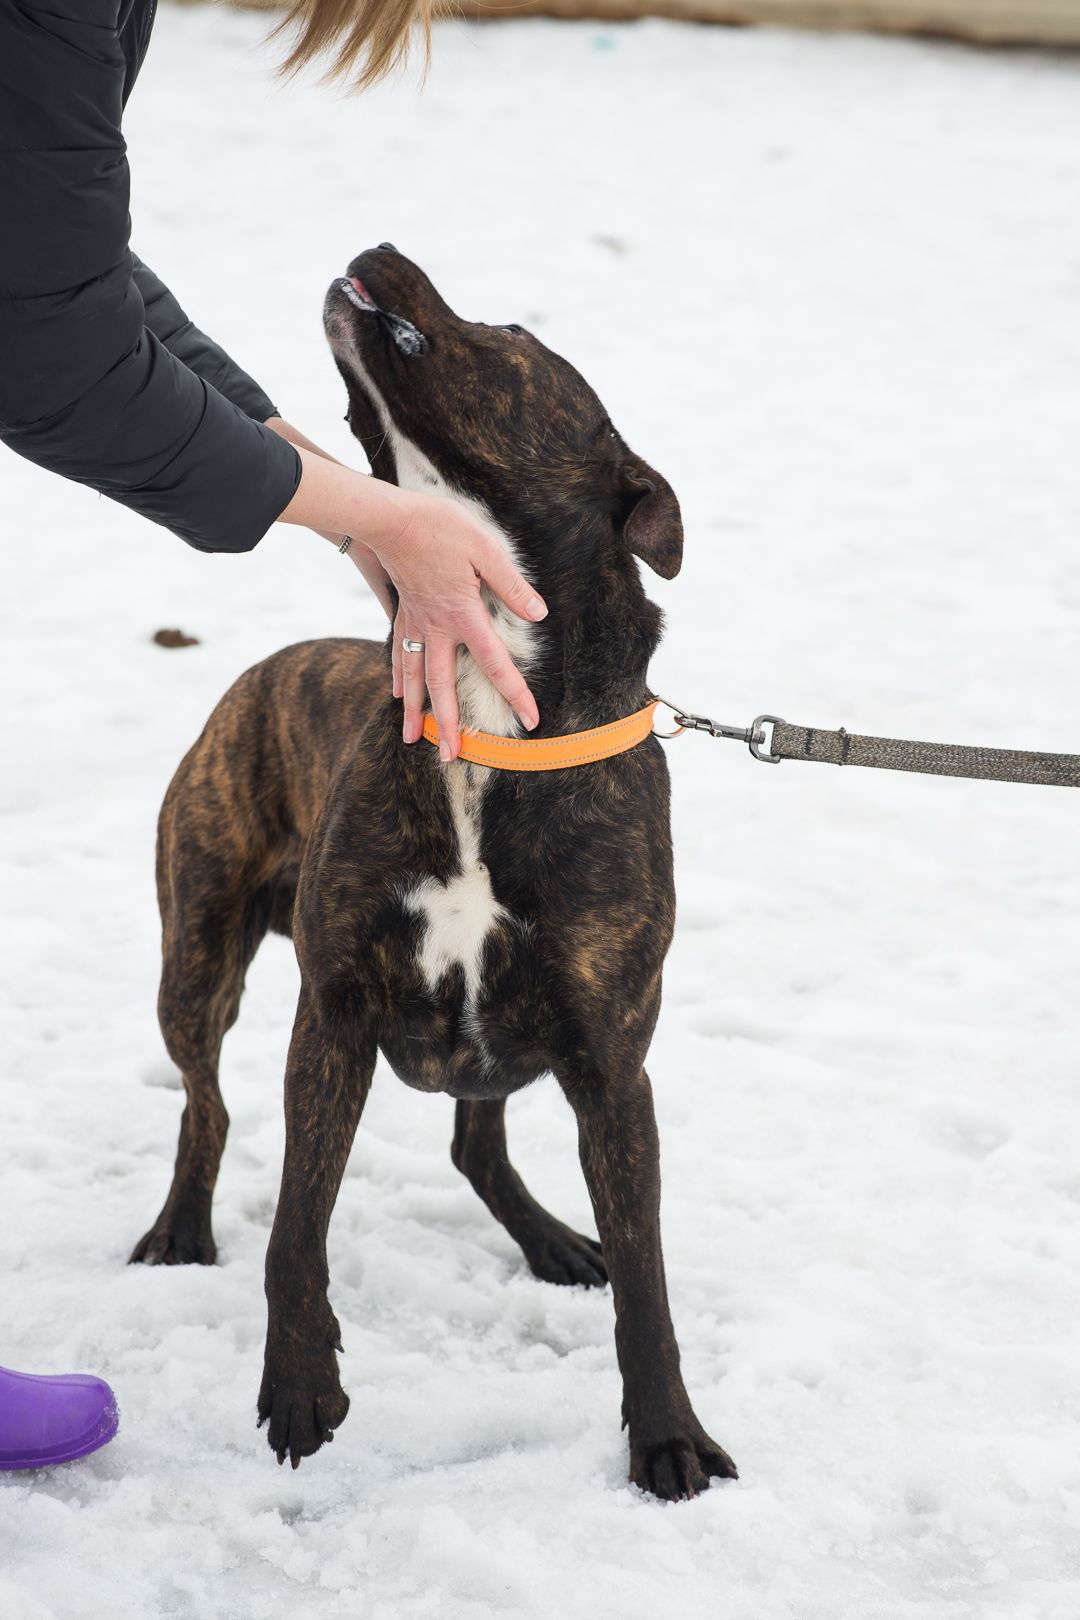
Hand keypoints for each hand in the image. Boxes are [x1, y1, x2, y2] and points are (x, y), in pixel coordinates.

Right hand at [373, 490, 546, 759]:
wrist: (390, 518)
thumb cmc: (441, 527)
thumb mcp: (486, 549)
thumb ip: (512, 584)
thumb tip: (539, 612)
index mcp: (463, 615)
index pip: (494, 663)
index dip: (515, 693)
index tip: (529, 720)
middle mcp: (436, 628)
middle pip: (442, 687)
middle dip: (448, 725)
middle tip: (451, 757)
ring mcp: (415, 623)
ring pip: (414, 677)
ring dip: (415, 712)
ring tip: (411, 741)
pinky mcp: (402, 612)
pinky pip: (399, 654)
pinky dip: (398, 678)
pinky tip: (398, 695)